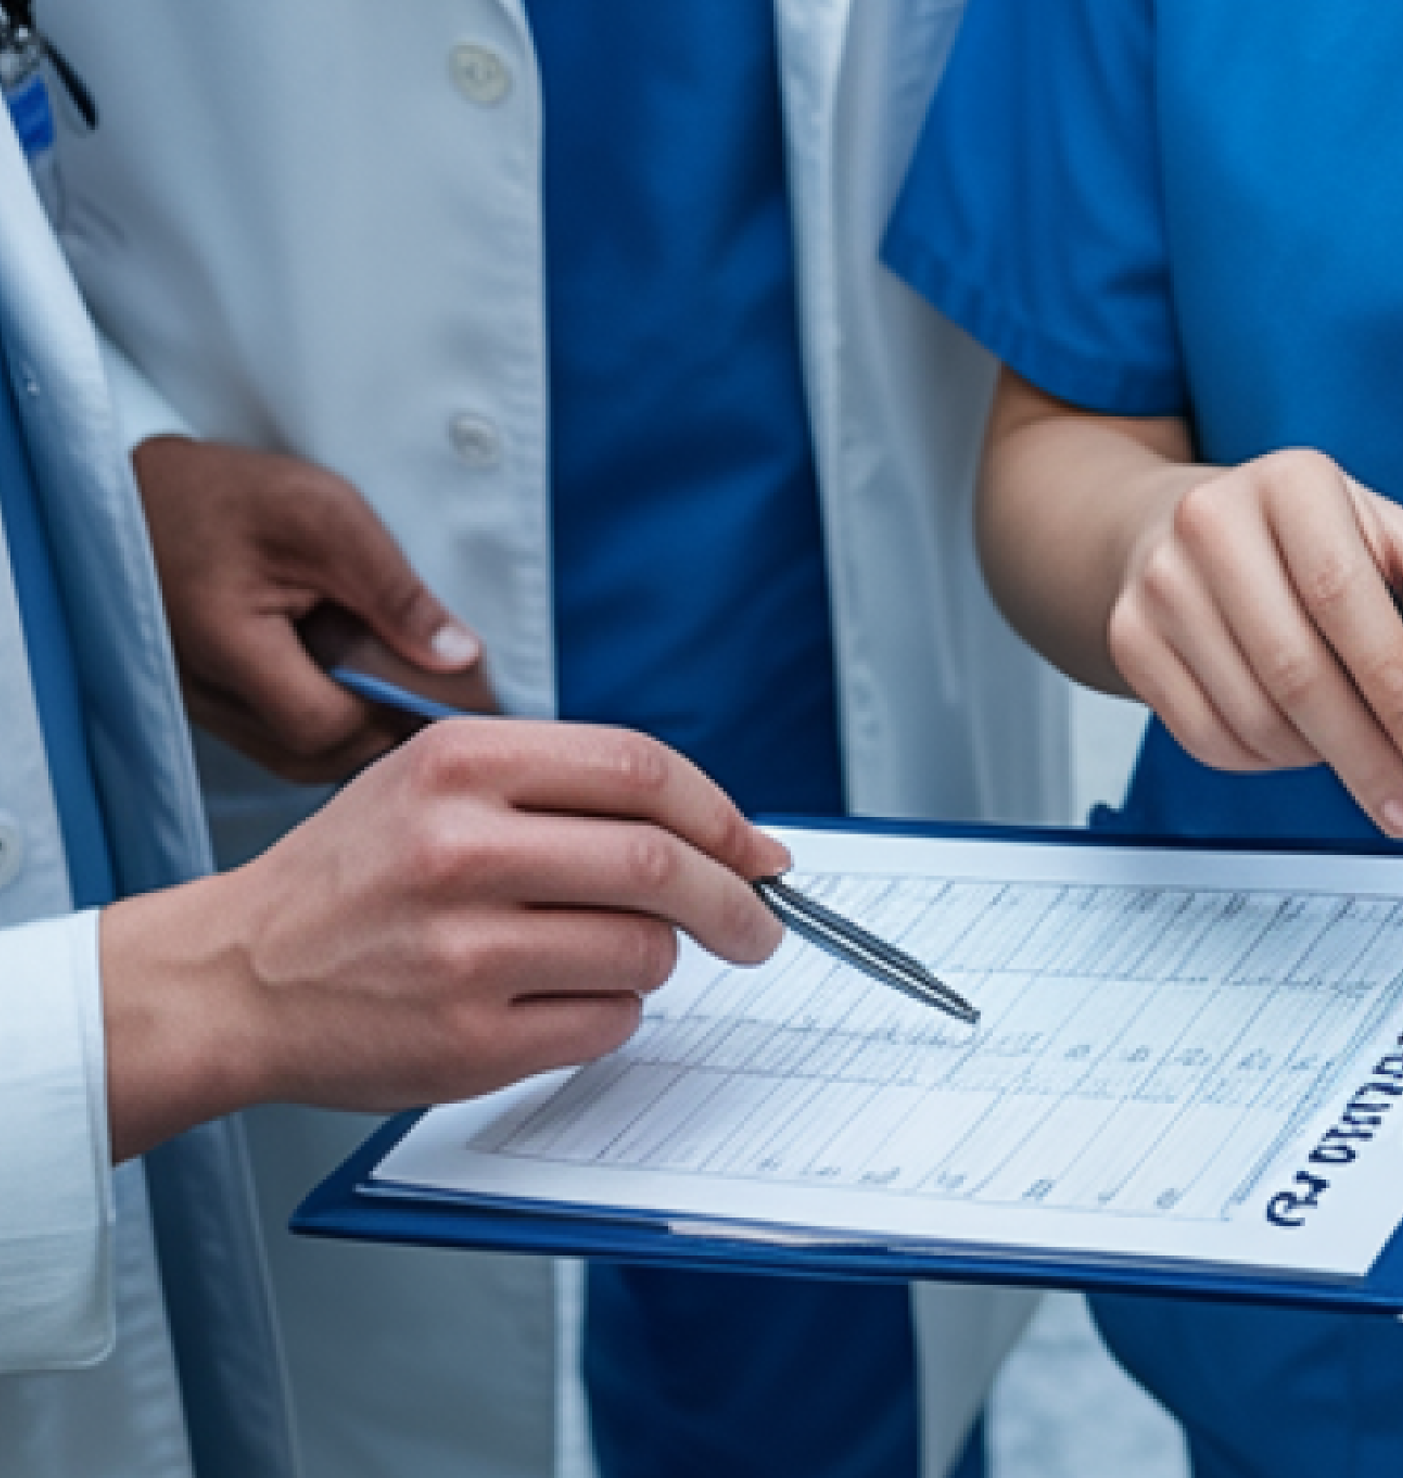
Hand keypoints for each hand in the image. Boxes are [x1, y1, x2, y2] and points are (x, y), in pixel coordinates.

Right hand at [98, 717, 785, 1156]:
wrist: (238, 975)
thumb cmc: (352, 874)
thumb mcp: (437, 780)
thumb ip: (561, 784)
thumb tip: (711, 825)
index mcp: (463, 765)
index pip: (640, 769)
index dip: (719, 811)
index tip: (756, 847)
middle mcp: (461, 849)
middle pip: (657, 863)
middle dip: (733, 898)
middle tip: (759, 921)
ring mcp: (462, 951)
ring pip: (641, 949)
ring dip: (663, 957)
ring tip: (624, 954)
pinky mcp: (463, 1042)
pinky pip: (602, 1026)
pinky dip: (616, 1014)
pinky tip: (571, 999)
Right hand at [135, 437, 496, 781]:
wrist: (144, 493)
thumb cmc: (231, 494)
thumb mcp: (327, 516)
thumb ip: (393, 591)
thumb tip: (460, 659)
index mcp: (227, 647)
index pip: (326, 726)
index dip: (395, 712)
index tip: (448, 682)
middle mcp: (204, 696)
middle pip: (314, 756)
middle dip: (381, 728)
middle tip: (431, 680)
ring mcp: (202, 707)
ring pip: (296, 755)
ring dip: (355, 727)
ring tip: (394, 670)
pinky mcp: (208, 702)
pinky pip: (276, 734)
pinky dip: (323, 714)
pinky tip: (350, 670)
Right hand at [1104, 448, 1402, 839]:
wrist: (1178, 527)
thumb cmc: (1304, 538)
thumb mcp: (1383, 537)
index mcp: (1291, 483)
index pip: (1347, 599)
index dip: (1400, 691)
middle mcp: (1211, 522)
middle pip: (1296, 670)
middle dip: (1366, 755)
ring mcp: (1160, 583)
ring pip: (1253, 715)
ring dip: (1319, 759)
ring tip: (1355, 755)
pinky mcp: (1130, 638)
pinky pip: (1208, 737)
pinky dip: (1265, 762)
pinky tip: (1297, 743)